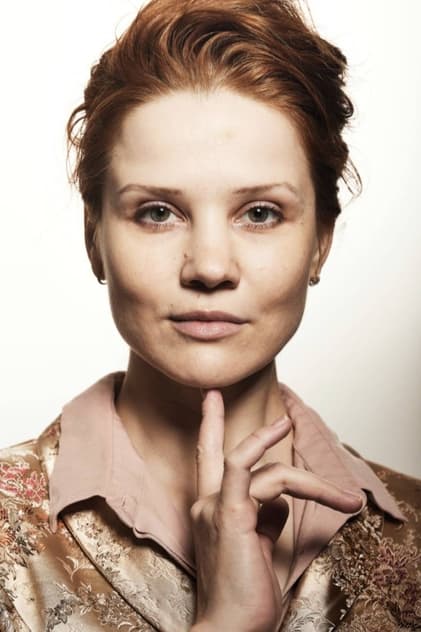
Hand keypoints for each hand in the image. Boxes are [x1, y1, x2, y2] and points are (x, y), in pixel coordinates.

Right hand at [190, 389, 361, 631]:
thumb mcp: (257, 546)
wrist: (231, 628)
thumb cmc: (245, 592)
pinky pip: (253, 471)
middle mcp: (206, 503)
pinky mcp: (230, 513)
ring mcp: (214, 506)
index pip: (208, 463)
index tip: (212, 404)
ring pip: (268, 470)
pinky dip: (279, 460)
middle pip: (213, 451)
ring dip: (312, 482)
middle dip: (212, 419)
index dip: (211, 432)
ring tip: (344, 499)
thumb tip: (281, 499)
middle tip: (213, 393)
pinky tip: (300, 456)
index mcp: (212, 510)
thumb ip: (264, 516)